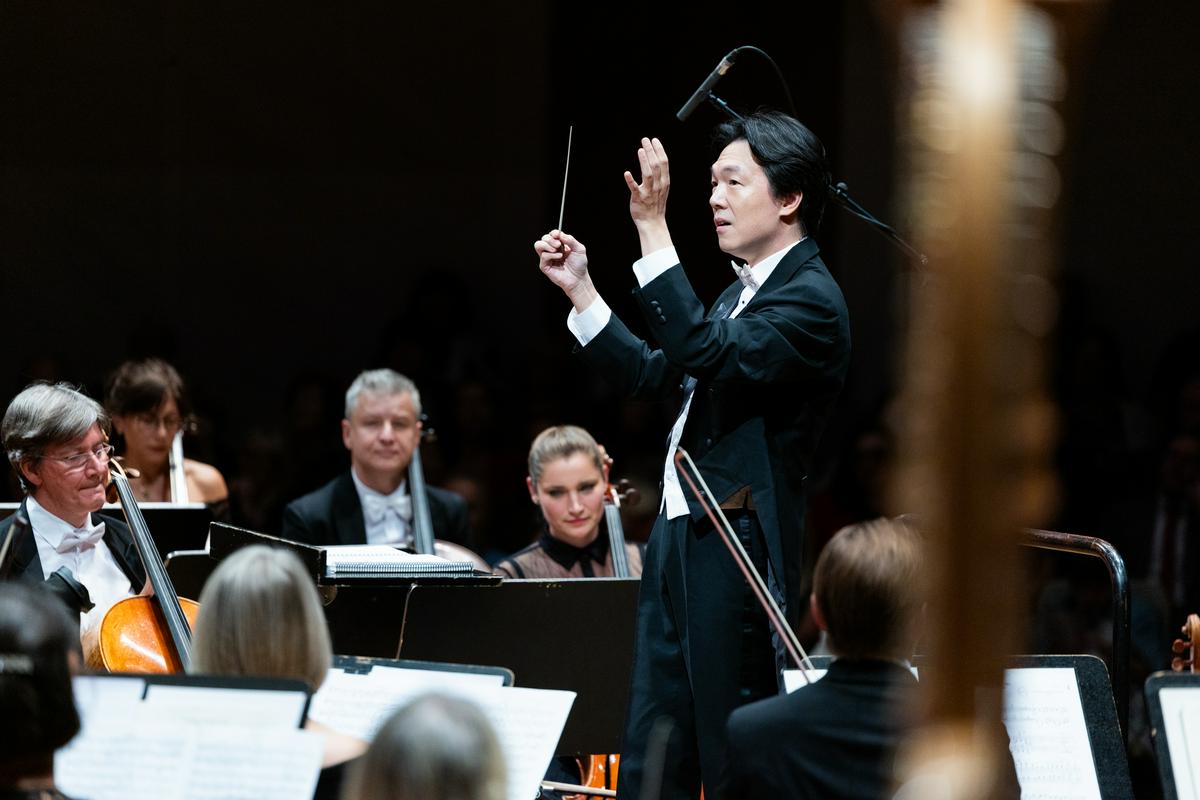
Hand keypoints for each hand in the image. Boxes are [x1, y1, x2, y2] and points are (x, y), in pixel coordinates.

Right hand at [534, 230, 597, 311]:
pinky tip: (559, 257)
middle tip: (559, 244)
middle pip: (544, 238)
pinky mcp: (545, 266)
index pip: (552, 234)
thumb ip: (570, 239)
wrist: (578, 279)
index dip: (554, 233)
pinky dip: (551, 254)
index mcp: (560, 245)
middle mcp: (552, 250)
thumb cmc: (579, 265)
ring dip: (547, 244)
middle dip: (550, 239)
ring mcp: (547, 258)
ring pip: (538, 245)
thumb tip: (560, 234)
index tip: (558, 235)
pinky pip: (543, 256)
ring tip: (557, 250)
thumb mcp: (579, 249)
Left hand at [623, 137, 672, 253]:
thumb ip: (660, 174)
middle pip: (656, 165)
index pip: (664, 163)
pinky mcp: (638, 198)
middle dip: (651, 151)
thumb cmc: (655, 204)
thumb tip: (655, 158)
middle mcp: (658, 185)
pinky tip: (626, 173)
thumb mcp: (662, 188)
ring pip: (648, 174)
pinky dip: (630, 181)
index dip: (659, 150)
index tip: (654, 140)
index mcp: (664, 182)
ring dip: (644, 161)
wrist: (652, 223)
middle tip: (645, 140)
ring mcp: (648, 192)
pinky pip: (635, 188)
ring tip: (640, 150)